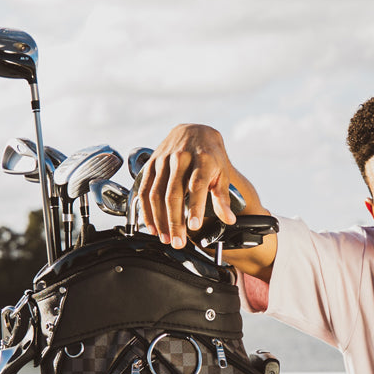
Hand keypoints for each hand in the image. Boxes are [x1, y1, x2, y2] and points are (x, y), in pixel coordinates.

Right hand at [138, 124, 242, 248]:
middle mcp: (181, 157)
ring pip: (156, 193)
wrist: (195, 131)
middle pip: (174, 193)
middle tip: (178, 242)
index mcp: (203, 158)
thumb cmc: (211, 155)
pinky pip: (144, 189)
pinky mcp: (151, 163)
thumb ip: (223, 198)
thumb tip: (228, 220)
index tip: (194, 227)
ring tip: (166, 238)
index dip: (194, 207)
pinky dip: (146, 210)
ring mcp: (163, 160)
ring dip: (159, 219)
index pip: (197, 185)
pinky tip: (151, 225)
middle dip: (174, 221)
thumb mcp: (222, 173)